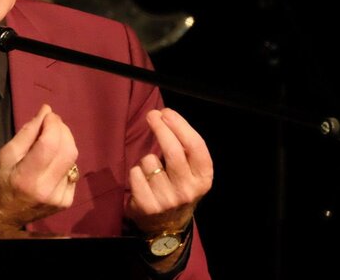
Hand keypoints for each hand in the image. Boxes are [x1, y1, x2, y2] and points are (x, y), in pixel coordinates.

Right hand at [0, 104, 78, 229]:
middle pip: (68, 149)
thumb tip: (47, 111)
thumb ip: (28, 132)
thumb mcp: (6, 154)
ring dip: (64, 142)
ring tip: (50, 140)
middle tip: (51, 123)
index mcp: (28, 178)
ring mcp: (60, 198)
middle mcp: (47, 190)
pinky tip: (52, 162)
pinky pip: (73, 171)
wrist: (1, 216)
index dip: (53, 124)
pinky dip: (64, 160)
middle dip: (62, 130)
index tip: (48, 115)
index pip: (50, 144)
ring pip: (73, 158)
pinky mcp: (66, 201)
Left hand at [125, 108, 212, 235]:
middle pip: (173, 150)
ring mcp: (168, 200)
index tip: (166, 112)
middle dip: (160, 127)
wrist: (167, 227)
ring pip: (150, 161)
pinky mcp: (148, 206)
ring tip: (151, 169)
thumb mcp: (191, 172)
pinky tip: (142, 179)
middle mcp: (188, 190)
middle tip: (152, 115)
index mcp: (204, 178)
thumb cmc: (178, 188)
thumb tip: (165, 115)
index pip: (195, 146)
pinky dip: (136, 171)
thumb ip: (184, 148)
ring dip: (146, 158)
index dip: (180, 125)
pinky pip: (135, 173)